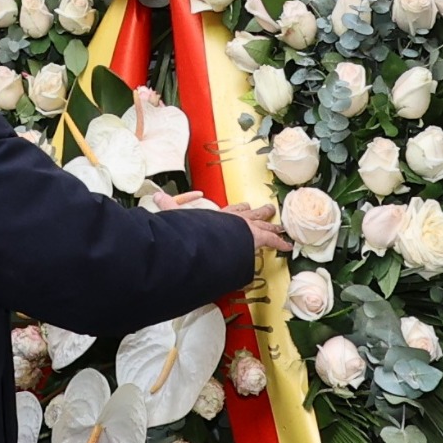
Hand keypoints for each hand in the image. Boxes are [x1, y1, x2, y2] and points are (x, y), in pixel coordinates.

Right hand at [159, 192, 289, 252]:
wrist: (214, 235)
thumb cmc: (199, 229)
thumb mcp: (180, 217)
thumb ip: (169, 207)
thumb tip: (154, 197)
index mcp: (220, 215)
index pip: (232, 211)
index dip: (238, 209)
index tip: (242, 207)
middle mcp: (236, 219)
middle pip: (250, 214)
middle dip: (260, 212)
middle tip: (268, 209)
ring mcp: (248, 227)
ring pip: (264, 225)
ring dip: (273, 225)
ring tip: (281, 227)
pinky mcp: (258, 237)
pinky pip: (272, 240)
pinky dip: (281, 243)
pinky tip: (288, 246)